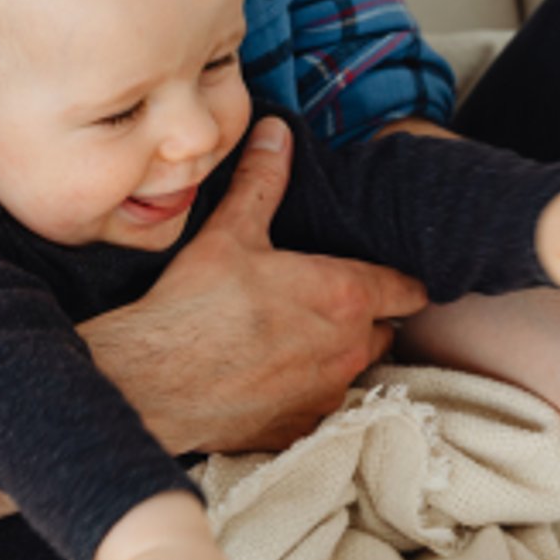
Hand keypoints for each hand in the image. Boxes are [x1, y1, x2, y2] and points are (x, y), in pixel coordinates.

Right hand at [80, 117, 428, 454]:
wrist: (152, 383)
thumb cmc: (195, 305)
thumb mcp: (231, 231)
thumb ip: (264, 180)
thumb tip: (278, 131)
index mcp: (345, 296)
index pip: (407, 290)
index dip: (400, 280)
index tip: (386, 276)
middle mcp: (349, 350)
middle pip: (384, 331)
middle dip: (365, 318)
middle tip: (325, 300)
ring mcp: (326, 394)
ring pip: (352, 370)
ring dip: (336, 355)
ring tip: (294, 338)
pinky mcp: (299, 429)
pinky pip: (319, 406)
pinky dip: (305, 391)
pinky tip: (270, 376)